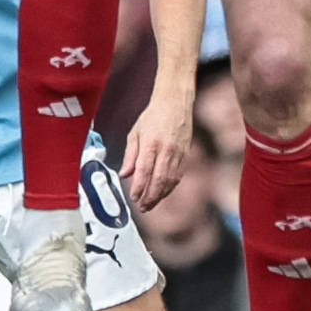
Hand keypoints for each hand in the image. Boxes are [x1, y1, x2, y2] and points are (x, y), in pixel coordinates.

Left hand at [117, 93, 190, 207]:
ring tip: (151, 204)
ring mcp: (178, 152)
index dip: (139, 187)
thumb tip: (124, 175)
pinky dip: (170, 187)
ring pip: (170, 180)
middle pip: (159, 179)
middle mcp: (166, 149)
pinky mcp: (186, 154)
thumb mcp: (135, 133)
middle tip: (142, 207)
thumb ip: (130, 156)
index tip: (134, 198)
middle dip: (150, 196)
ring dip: (160, 195)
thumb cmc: (153, 116)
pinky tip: (163, 193)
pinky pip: (178, 175)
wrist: (175, 103)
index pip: (144, 170)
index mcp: (150, 143)